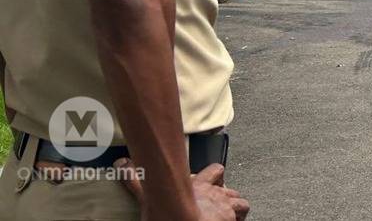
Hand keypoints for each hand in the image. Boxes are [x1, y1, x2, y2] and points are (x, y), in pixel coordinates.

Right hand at [120, 161, 249, 220]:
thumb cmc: (166, 211)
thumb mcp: (149, 195)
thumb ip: (134, 180)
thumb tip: (120, 163)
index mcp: (198, 185)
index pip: (214, 172)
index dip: (214, 177)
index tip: (210, 183)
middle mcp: (215, 193)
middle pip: (229, 185)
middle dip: (224, 191)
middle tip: (218, 202)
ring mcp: (225, 206)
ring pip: (240, 200)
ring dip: (235, 206)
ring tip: (227, 215)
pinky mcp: (231, 219)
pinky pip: (243, 213)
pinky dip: (240, 218)